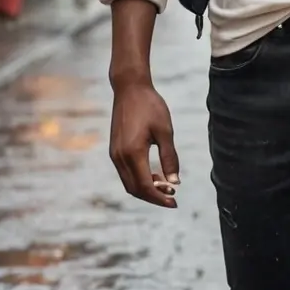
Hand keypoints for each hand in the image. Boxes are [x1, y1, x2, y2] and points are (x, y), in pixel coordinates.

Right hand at [109, 81, 179, 208]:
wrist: (130, 88)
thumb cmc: (150, 106)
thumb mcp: (165, 130)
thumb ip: (170, 157)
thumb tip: (175, 182)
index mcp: (133, 153)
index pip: (145, 187)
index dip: (159, 198)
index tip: (174, 201)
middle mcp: (120, 157)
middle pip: (135, 189)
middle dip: (153, 196)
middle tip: (172, 196)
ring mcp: (115, 154)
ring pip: (129, 183)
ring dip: (146, 188)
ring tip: (165, 185)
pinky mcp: (114, 149)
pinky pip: (125, 173)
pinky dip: (139, 179)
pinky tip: (153, 174)